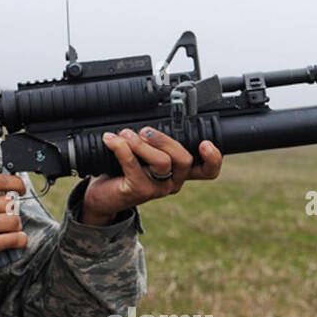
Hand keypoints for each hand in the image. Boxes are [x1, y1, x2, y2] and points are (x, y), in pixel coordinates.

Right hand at [0, 173, 27, 294]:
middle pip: (7, 202)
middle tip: (6, 215)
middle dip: (10, 209)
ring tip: (9, 229)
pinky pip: (13, 239)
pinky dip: (19, 240)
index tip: (19, 187)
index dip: (14, 182)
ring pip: (13, 220)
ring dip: (15, 225)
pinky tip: (16, 240)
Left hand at [80, 128, 223, 224]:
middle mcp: (173, 182)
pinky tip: (110, 140)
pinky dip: (121, 148)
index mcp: (179, 171)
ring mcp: (157, 189)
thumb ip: (153, 141)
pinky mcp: (139, 190)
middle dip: (165, 140)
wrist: (103, 194)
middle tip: (144, 131)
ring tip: (124, 134)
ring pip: (161, 162)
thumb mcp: (144, 153)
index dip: (213, 159)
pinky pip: (133, 166)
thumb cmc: (124, 171)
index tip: (205, 143)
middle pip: (184, 159)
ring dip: (141, 144)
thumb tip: (148, 122)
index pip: (208, 170)